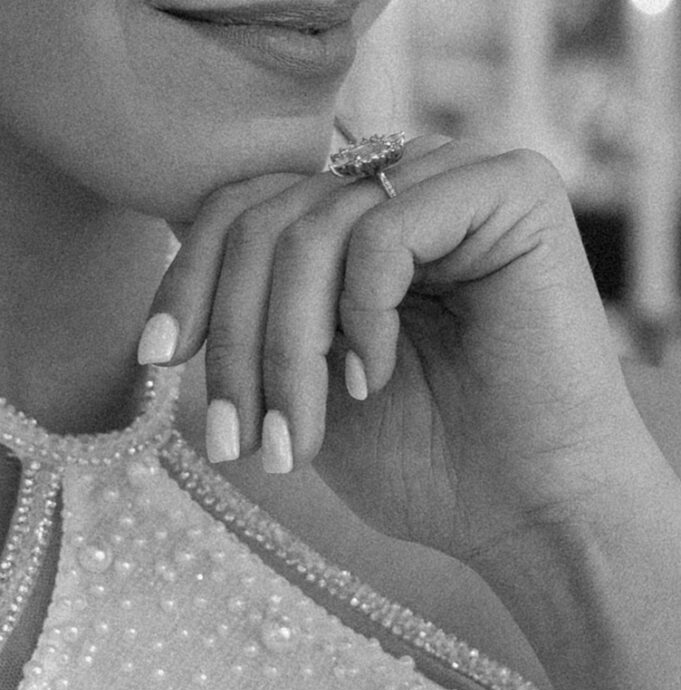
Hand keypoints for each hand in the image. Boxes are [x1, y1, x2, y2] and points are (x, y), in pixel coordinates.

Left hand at [142, 136, 649, 566]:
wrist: (530, 513)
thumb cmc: (424, 456)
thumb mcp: (303, 378)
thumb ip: (256, 309)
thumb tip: (174, 256)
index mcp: (365, 217)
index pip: (247, 205)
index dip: (189, 276)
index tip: (157, 357)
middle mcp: (410, 181)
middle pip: (268, 217)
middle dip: (234, 337)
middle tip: (234, 436)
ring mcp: (460, 176)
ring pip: (313, 228)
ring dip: (287, 346)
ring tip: (298, 433)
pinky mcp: (511, 189)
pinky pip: (384, 233)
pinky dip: (362, 316)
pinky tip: (376, 378)